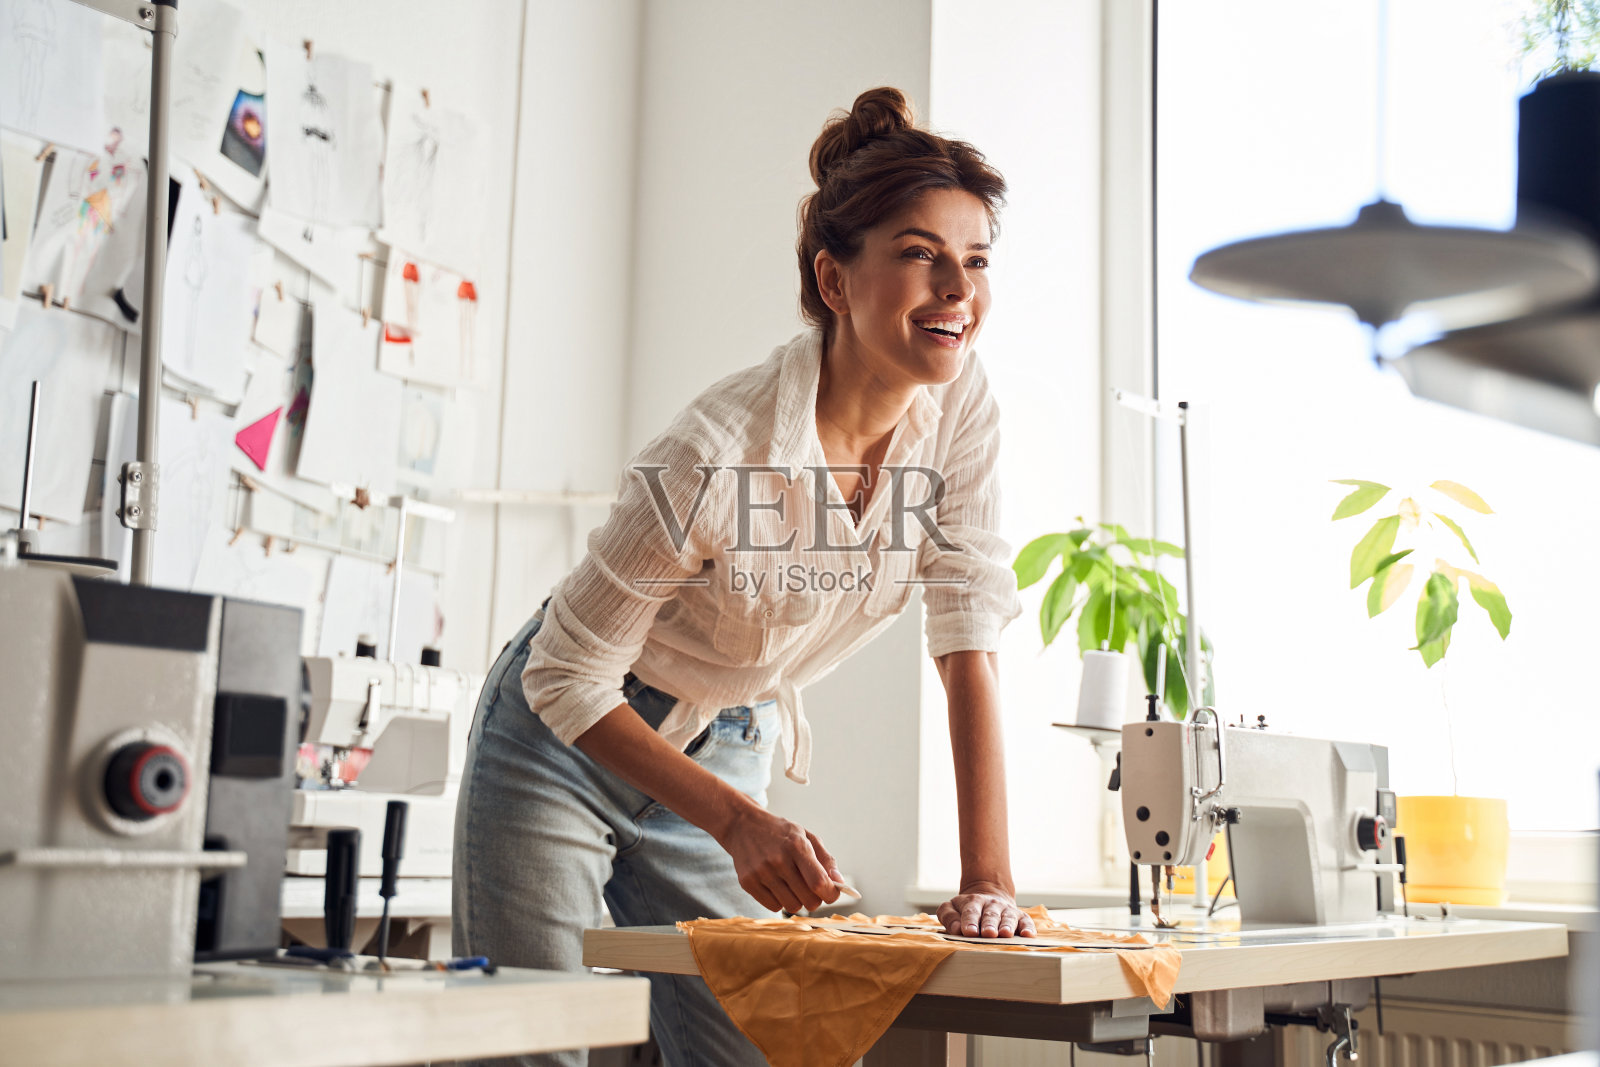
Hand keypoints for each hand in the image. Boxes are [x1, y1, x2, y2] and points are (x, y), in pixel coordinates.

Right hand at [719, 806, 840, 914]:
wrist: (743, 826)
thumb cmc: (781, 833)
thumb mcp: (806, 836)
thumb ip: (826, 860)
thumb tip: (839, 883)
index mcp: (797, 846)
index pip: (819, 883)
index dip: (831, 894)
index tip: (832, 893)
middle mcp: (778, 860)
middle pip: (808, 900)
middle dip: (815, 899)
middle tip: (812, 890)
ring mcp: (761, 872)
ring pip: (792, 907)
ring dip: (797, 901)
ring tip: (792, 885)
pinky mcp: (748, 882)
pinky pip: (773, 907)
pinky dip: (780, 901)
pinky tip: (777, 886)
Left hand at [937, 882, 1034, 937]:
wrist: (988, 899)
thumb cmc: (967, 910)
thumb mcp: (952, 908)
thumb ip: (949, 916)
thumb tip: (956, 929)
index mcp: (973, 902)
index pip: (970, 911)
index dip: (969, 921)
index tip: (968, 932)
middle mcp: (991, 905)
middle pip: (990, 915)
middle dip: (989, 924)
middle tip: (988, 934)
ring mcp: (1007, 910)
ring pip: (1008, 917)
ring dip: (1007, 925)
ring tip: (1005, 934)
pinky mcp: (1021, 917)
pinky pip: (1026, 921)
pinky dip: (1028, 928)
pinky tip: (1028, 935)